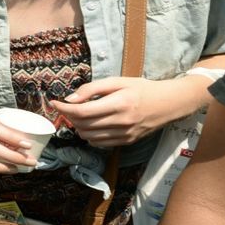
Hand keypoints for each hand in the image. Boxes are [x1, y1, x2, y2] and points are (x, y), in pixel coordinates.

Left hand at [51, 77, 185, 147]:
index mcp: (119, 103)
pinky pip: (100, 143)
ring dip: (78, 127)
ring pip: (89, 137)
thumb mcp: (118, 81)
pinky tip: (92, 125)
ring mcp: (125, 134)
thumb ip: (92, 89)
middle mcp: (122, 121)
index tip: (55, 103)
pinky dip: (90, 135)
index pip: (83, 111)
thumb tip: (70, 98)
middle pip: (83, 125)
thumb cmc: (142, 88)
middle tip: (67, 107)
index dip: (65, 108)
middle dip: (69, 117)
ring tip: (79, 115)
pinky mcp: (127, 141)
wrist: (170, 103)